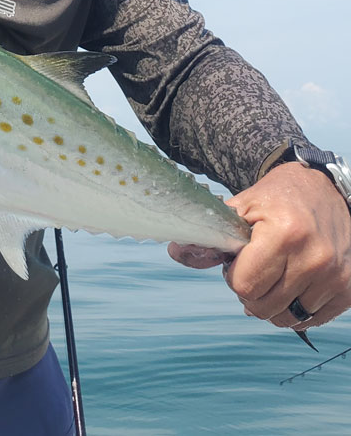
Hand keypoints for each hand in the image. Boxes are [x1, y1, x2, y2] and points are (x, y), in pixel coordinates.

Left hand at [169, 162, 350, 330]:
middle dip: (250, 291)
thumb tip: (176, 252)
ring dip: (272, 303)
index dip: (234, 275)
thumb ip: (209, 236)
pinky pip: (311, 320)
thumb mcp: (239, 209)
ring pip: (286, 318)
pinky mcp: (349, 288)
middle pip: (263, 306)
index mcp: (284, 234)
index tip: (239, 260)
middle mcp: (315, 258)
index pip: (244, 285)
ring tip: (275, 275)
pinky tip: (293, 286)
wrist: (324, 190)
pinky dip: (296, 309)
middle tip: (257, 267)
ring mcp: (336, 276)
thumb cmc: (277, 200)